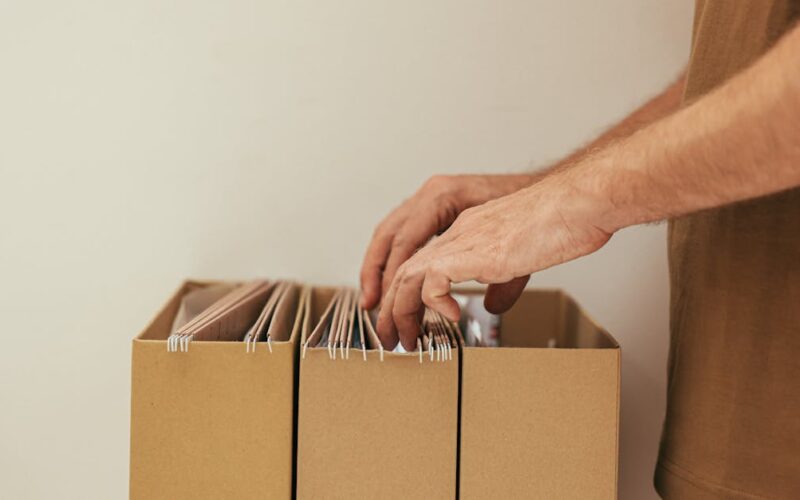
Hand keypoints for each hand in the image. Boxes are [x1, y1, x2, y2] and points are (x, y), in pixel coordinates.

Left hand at [376, 175, 615, 349]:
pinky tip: (451, 317)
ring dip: (400, 311)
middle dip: (391, 309)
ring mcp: (463, 240)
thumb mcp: (524, 258)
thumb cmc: (564, 223)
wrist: (579, 203)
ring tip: (406, 339)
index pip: (420, 262)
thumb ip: (502, 280)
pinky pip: (433, 280)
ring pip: (408, 275)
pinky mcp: (474, 251)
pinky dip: (433, 302)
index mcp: (468, 232)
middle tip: (392, 339)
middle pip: (403, 270)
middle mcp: (458, 233)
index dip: (406, 294)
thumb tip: (492, 305)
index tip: (406, 322)